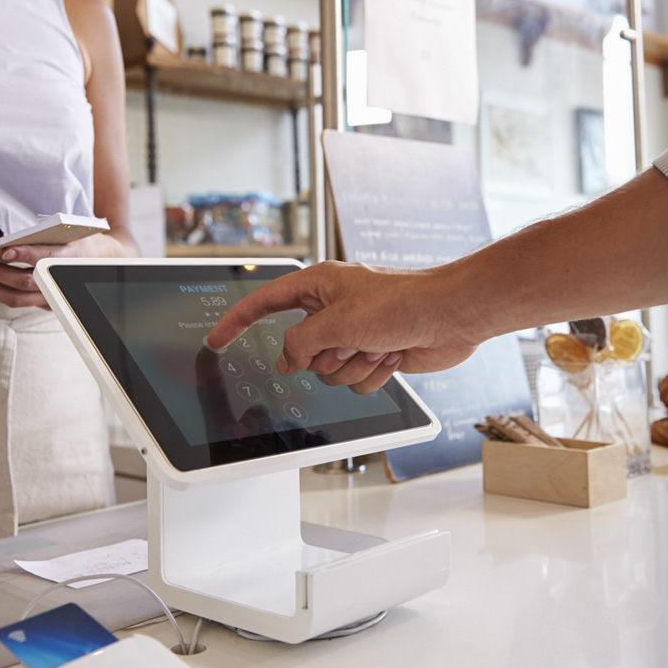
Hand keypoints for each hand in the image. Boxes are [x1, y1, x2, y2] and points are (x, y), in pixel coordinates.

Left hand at [0, 231, 127, 308]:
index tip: (5, 250)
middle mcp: (61, 280)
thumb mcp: (71, 234)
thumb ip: (44, 238)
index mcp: (71, 258)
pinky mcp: (47, 304)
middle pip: (24, 282)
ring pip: (17, 298)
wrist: (105, 263)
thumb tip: (7, 243)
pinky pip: (18, 301)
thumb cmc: (83, 244)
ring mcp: (54, 296)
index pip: (46, 259)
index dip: (25, 255)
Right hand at [207, 261, 481, 393]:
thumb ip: (300, 343)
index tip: (216, 341)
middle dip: (327, 355)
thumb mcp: (338, 322)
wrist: (451, 317)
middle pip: (301, 351)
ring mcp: (355, 335)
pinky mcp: (375, 355)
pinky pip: (355, 382)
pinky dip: (375, 373)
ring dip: (355, 365)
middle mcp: (334, 310)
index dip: (237, 322)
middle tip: (353, 340)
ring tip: (380, 345)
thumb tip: (288, 361)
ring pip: (328, 372)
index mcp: (320, 285)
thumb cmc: (404, 303)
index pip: (265, 302)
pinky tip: (394, 354)